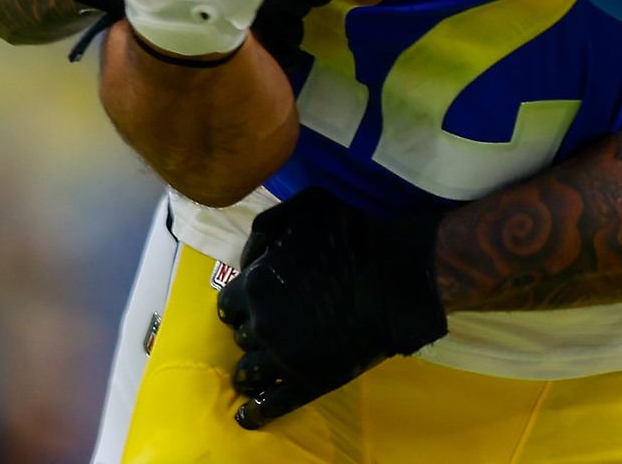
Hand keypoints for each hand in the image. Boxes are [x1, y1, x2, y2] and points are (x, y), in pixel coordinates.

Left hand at [217, 187, 446, 428]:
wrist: (393, 276)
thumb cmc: (349, 235)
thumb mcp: (303, 207)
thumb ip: (266, 225)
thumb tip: (248, 254)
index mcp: (256, 283)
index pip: (227, 303)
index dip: (241, 302)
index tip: (255, 302)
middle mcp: (262, 323)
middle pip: (239, 335)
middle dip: (250, 329)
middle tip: (270, 325)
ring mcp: (282, 358)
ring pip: (248, 372)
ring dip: (251, 368)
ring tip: (261, 367)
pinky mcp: (305, 384)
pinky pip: (268, 406)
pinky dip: (254, 411)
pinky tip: (248, 413)